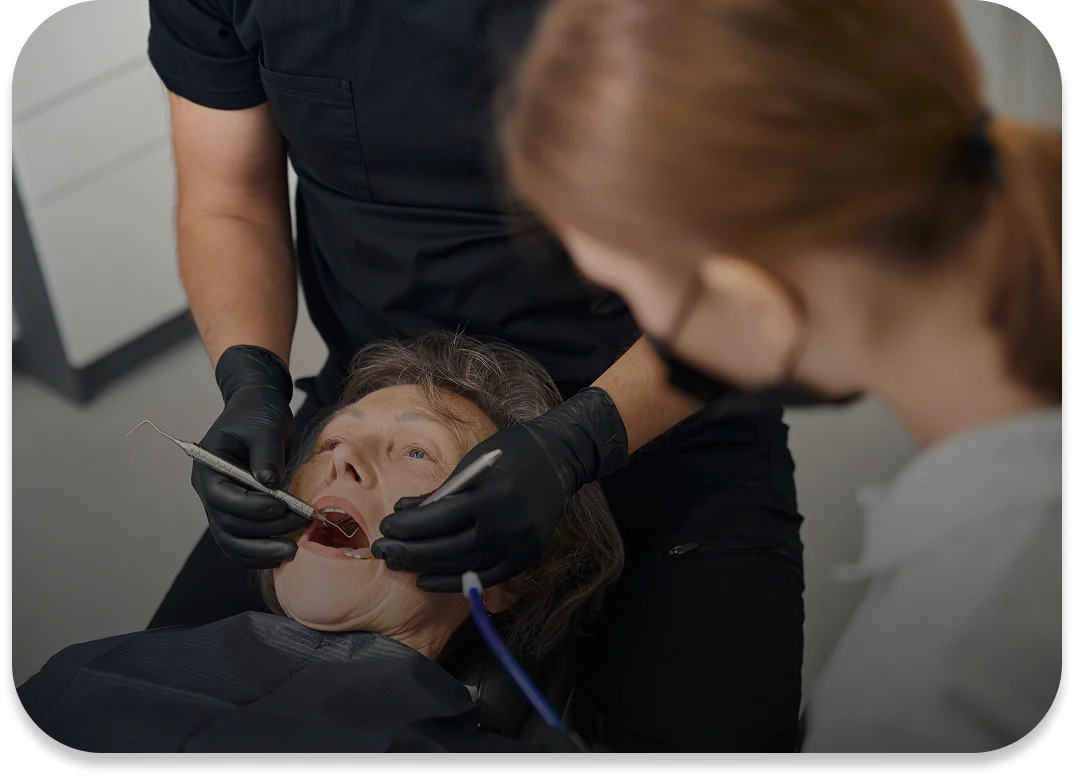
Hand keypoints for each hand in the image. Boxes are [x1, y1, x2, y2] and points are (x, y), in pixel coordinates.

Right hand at [191, 345, 307, 567]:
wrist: (259, 410)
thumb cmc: (258, 413)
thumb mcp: (264, 426)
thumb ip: (266, 453)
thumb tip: (269, 483)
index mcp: (208, 467)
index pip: (221, 497)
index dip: (250, 507)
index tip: (280, 505)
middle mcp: (210, 491)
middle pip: (228, 525)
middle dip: (264, 532)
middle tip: (299, 525)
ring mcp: (224, 505)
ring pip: (233, 541)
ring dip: (262, 550)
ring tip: (293, 551)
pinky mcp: (241, 513)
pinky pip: (243, 541)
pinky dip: (260, 553)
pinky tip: (282, 556)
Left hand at [371, 388, 627, 590]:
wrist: (560, 457)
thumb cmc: (510, 452)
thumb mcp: (472, 464)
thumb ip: (440, 493)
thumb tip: (402, 513)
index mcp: (491, 494)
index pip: (440, 519)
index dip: (409, 527)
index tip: (386, 526)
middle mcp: (507, 524)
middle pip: (448, 548)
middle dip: (411, 551)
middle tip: (384, 551)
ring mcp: (520, 544)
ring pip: (465, 566)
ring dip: (428, 569)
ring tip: (401, 565)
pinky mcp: (528, 556)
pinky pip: (486, 577)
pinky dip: (456, 581)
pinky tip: (429, 580)